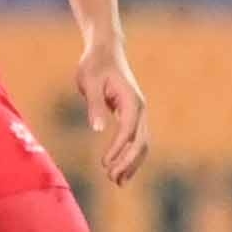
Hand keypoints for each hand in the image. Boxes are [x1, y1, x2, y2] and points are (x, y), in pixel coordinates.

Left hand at [76, 40, 149, 185]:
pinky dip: (129, 155)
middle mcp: (139, 109)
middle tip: (112, 179)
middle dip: (128, 162)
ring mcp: (138, 112)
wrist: (104, 50)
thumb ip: (94, 105)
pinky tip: (119, 168)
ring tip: (116, 181)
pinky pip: (135, 139)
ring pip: (141, 143)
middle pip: (141, 142)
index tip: (105, 164)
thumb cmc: (95, 65)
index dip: (118, 149)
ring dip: (131, 163)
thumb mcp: (90, 83)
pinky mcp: (131, 115)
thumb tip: (98, 129)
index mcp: (131, 101)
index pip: (128, 131)